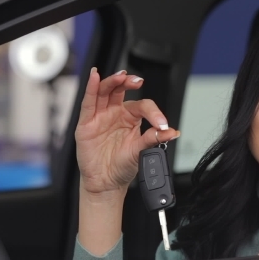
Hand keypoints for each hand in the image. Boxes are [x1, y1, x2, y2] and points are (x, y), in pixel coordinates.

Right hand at [75, 68, 179, 196]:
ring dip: (112, 81)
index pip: (143, 106)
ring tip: (121, 76)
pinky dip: (91, 88)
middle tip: (138, 81)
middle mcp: (115, 113)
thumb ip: (153, 139)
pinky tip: (94, 76)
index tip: (161, 124)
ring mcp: (100, 116)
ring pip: (105, 92)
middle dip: (129, 82)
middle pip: (121, 90)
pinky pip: (89, 102)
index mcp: (131, 118)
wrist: (107, 182)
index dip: (153, 112)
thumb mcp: (141, 151)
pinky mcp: (86, 123)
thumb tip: (172, 132)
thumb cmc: (122, 166)